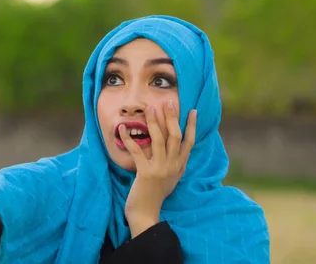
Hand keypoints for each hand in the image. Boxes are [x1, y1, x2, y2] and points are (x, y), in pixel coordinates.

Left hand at [120, 101, 195, 236]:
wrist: (146, 213)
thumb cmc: (154, 194)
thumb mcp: (170, 177)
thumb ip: (173, 162)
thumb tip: (173, 145)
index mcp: (179, 166)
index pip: (189, 142)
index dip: (192, 126)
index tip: (193, 110)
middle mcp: (173, 166)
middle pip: (175, 137)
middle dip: (172, 118)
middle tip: (168, 101)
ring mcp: (160, 169)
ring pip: (160, 140)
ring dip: (154, 122)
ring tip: (150, 107)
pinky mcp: (146, 173)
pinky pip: (137, 151)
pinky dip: (129, 138)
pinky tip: (122, 128)